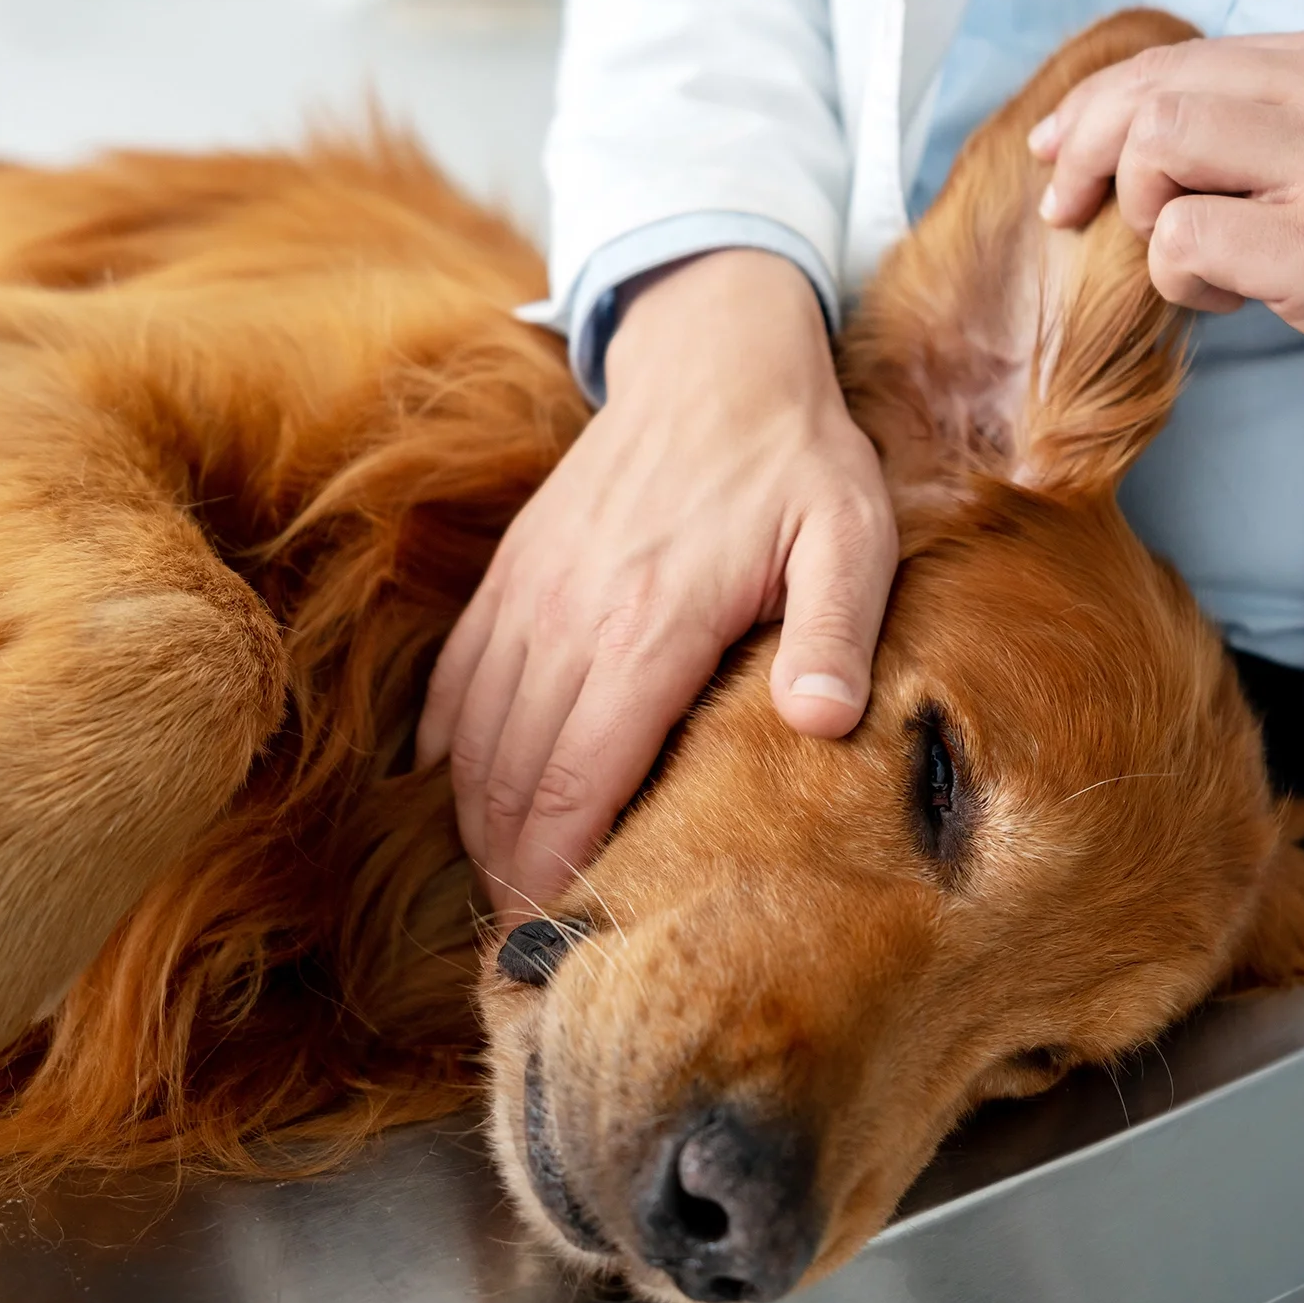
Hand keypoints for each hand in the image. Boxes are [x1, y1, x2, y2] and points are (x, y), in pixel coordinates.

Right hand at [417, 249, 898, 918]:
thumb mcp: (852, 535)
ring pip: (477, 738)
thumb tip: (822, 724)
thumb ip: (839, 631)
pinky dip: (451, 748)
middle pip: (515, 777)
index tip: (551, 942)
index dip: (554, 870)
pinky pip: (459, 679)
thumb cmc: (797, 458)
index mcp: (650, 627)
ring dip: (480, 822)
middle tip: (526, 948)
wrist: (714, 354)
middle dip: (510, 871)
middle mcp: (571, 618)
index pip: (579, 779)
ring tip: (501, 892)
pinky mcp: (512, 573)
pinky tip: (460, 794)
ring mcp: (530, 593)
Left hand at [1030, 27, 1303, 446]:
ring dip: (1143, 214)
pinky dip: (1179, 276)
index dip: (1097, 107)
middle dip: (1087, 155)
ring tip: (1192, 258)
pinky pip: (1186, 237)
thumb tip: (1126, 129)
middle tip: (1074, 214)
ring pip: (1159, 148)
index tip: (1060, 156)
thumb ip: (1265, 126)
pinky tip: (1233, 299)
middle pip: (1153, 93)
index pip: (1180, 59)